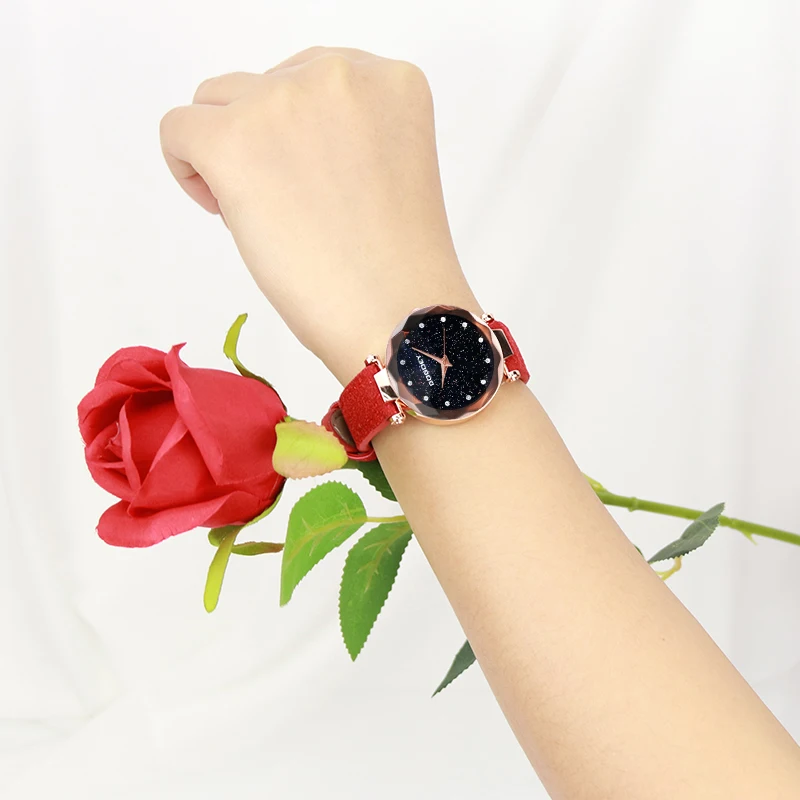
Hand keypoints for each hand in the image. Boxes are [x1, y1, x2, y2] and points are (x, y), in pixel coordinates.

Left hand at [159, 46, 479, 382]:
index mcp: (390, 81)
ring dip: (227, 152)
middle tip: (291, 208)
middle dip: (265, 142)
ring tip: (259, 212)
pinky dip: (188, 167)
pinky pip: (178, 128)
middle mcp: (339, 74)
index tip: (312, 182)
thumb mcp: (390, 169)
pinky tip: (221, 209)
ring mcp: (284, 101)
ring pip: (216, 103)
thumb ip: (347, 134)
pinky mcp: (234, 139)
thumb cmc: (399, 267)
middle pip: (263, 89)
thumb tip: (279, 140)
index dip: (301, 134)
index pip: (314, 80)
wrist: (397, 314)